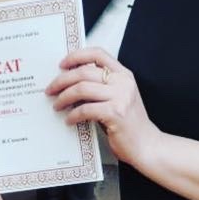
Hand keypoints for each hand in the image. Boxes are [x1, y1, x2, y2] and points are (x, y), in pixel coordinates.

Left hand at [47, 46, 159, 167]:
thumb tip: (70, 81)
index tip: (62, 64)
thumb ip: (101, 86)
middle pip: (84, 72)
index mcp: (123, 75)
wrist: (147, 145)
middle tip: (50, 89)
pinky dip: (73, 115)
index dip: (76, 56)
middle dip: (62, 80)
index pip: (97, 54)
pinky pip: (85, 109)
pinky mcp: (115, 113)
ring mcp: (121, 97)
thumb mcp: (118, 98)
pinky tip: (69, 120)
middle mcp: (123, 82)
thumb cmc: (129, 124)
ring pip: (81, 88)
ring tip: (57, 105)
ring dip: (63, 97)